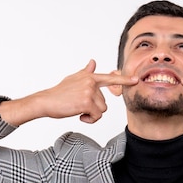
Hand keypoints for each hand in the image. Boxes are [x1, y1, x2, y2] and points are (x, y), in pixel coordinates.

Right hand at [0, 60, 137, 125]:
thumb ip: (85, 72)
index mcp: (89, 77)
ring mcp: (89, 91)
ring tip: (78, 109)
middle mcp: (91, 82)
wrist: (46, 101)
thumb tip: (93, 62)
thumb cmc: (59, 93)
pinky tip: (79, 116)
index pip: (110, 77)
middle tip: (79, 106)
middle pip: (104, 102)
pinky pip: (97, 116)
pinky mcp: (87, 102)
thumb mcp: (73, 79)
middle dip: (94, 108)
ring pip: (102, 110)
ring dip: (92, 114)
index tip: (136, 80)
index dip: (124, 80)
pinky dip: (89, 120)